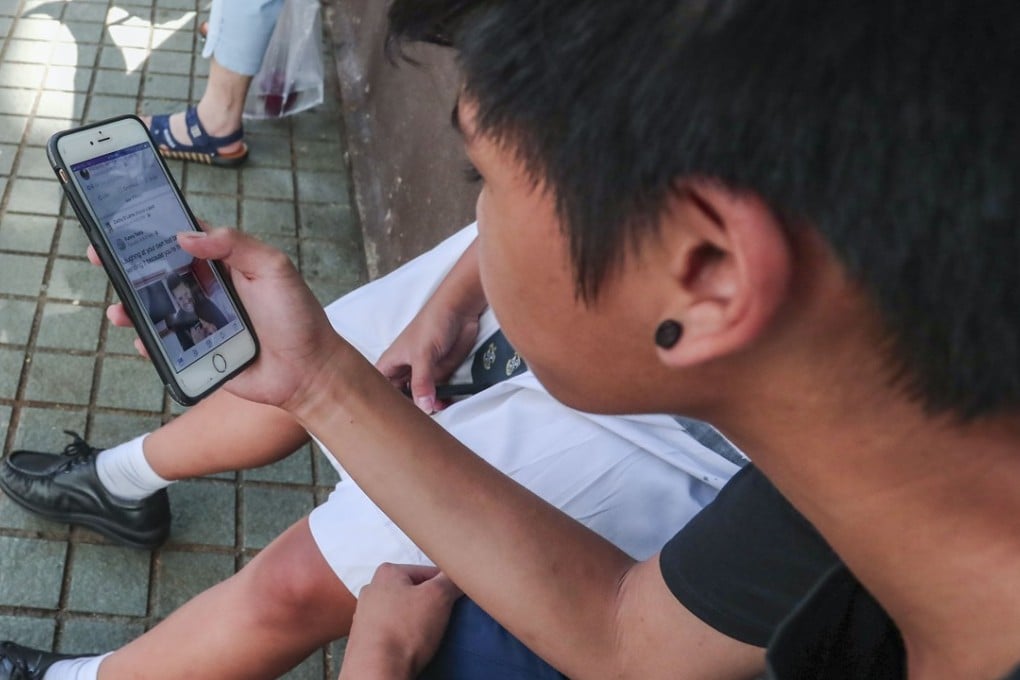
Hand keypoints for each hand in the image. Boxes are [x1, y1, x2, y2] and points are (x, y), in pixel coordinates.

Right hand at [100, 229, 345, 408]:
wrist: (308, 371)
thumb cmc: (297, 317)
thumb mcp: (273, 269)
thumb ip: (235, 245)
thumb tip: (187, 235)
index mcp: (225, 264)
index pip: (183, 238)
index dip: (153, 228)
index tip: (122, 219)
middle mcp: (209, 289)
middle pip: (160, 273)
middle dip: (128, 265)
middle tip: (101, 257)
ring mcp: (201, 321)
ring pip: (156, 309)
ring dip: (131, 306)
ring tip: (119, 307)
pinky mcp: (198, 352)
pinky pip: (164, 345)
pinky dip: (148, 342)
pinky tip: (142, 340)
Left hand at [340, 564, 461, 678]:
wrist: (377, 670)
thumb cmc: (406, 628)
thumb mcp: (439, 596)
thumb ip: (450, 579)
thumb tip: (457, 574)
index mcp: (387, 572)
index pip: (428, 572)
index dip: (445, 586)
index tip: (452, 600)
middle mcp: (372, 589)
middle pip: (413, 592)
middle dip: (428, 603)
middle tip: (441, 618)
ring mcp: (364, 614)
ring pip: (402, 612)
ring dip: (416, 621)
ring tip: (426, 634)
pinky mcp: (364, 637)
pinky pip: (392, 630)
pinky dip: (403, 635)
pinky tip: (410, 645)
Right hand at [376, 296, 481, 413]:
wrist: (460, 311)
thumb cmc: (432, 323)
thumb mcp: (423, 355)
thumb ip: (421, 382)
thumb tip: (423, 407)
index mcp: (390, 364)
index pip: (380, 391)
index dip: (382, 405)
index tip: (389, 422)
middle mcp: (404, 371)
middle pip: (400, 398)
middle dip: (407, 411)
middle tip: (414, 425)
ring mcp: (423, 374)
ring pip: (420, 398)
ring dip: (426, 408)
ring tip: (432, 418)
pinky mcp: (440, 374)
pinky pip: (438, 394)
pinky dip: (441, 401)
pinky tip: (446, 406)